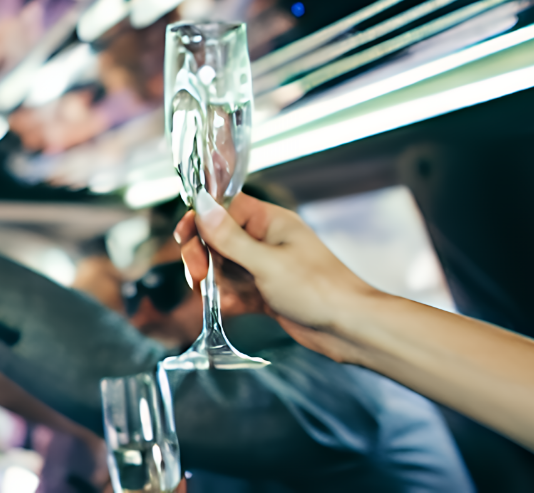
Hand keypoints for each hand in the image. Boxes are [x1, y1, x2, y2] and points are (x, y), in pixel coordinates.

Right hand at [175, 191, 378, 361]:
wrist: (349, 327)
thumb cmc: (318, 289)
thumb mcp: (266, 262)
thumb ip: (229, 237)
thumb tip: (200, 205)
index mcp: (270, 222)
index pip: (225, 208)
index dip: (202, 219)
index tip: (184, 235)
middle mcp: (266, 241)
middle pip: (218, 239)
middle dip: (202, 255)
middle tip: (196, 273)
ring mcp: (265, 268)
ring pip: (223, 267)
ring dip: (210, 279)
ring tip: (207, 293)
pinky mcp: (265, 294)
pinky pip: (234, 291)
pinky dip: (225, 299)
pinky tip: (223, 307)